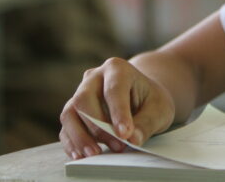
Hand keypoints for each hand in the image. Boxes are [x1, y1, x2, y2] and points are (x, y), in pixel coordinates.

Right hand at [59, 57, 174, 158]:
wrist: (142, 98)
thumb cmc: (150, 100)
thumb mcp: (159, 110)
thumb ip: (147, 123)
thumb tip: (133, 139)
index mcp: (117, 69)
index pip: (114, 89)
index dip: (118, 112)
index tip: (125, 133)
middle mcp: (94, 78)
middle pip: (84, 99)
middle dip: (98, 126)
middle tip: (117, 146)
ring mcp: (80, 94)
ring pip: (69, 113)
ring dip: (80, 137)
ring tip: (96, 154)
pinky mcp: (73, 113)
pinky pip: (65, 128)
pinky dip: (71, 143)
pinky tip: (80, 155)